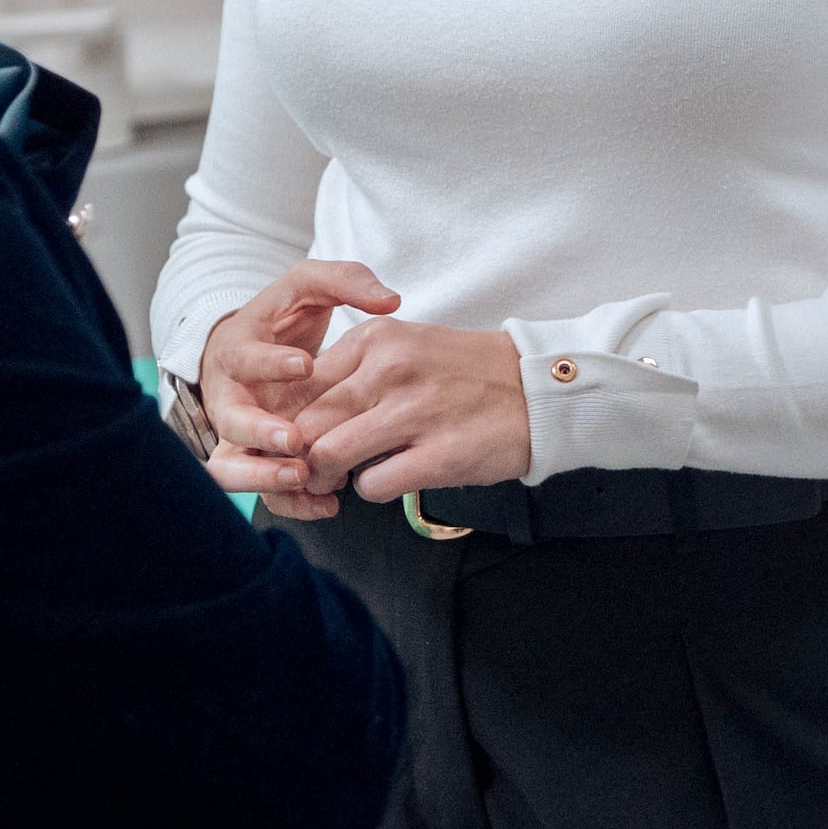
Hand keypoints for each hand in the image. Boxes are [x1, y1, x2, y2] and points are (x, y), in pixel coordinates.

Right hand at [199, 259, 401, 518]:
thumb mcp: (307, 288)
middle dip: (261, 432)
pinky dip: (291, 500)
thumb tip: (389, 298)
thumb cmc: (283, 319)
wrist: (255, 350)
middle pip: (231, 421)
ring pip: (234, 466)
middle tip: (296, 440)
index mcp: (238, 350)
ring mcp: (238, 435)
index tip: (305, 365)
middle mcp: (229, 396)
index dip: (271, 363)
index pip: (244, 357)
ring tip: (306, 476)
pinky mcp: (254, 463)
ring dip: (266, 476)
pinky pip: (263, 491)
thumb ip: (346, 281)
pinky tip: (327, 502)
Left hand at [292, 319, 532, 503]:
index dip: (291, 419)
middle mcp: (389, 369)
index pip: (302, 384)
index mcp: (377, 338)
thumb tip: (300, 412)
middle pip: (307, 423)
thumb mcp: (407, 348)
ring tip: (342, 479)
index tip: (301, 437)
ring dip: (327, 477)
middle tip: (314, 468)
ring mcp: (413, 413)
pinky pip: (372, 486)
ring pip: (329, 455)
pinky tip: (390, 478)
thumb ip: (356, 371)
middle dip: (300, 456)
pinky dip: (371, 490)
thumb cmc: (466, 373)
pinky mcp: (438, 455)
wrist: (536, 390)